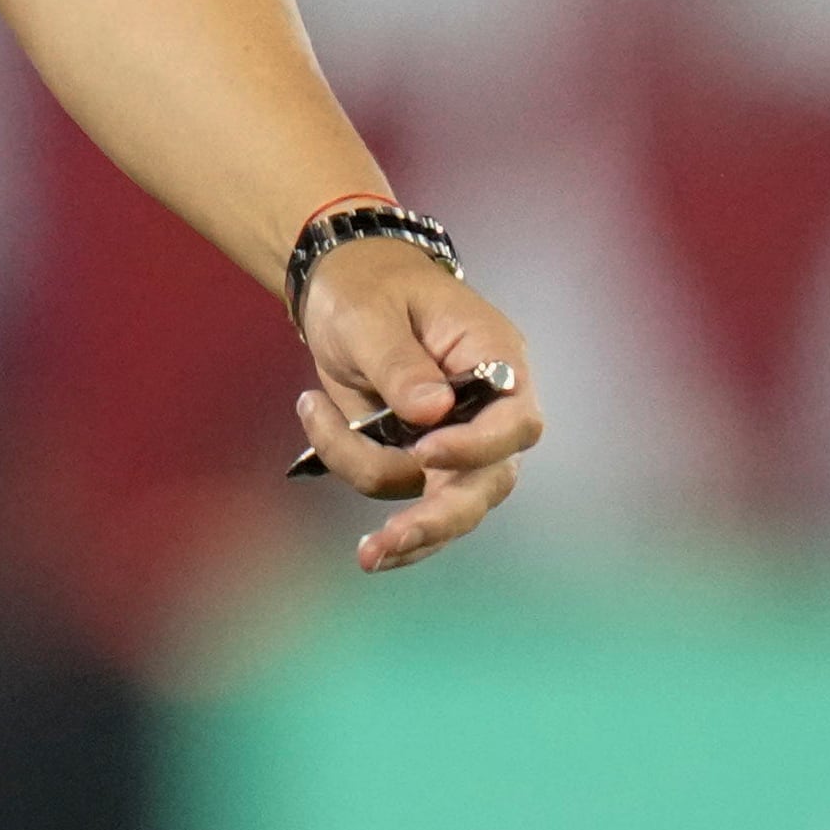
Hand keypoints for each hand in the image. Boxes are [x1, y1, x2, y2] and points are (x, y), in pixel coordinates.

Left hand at [291, 239, 543, 573]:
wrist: (345, 288)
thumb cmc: (370, 289)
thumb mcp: (373, 314)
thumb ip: (401, 364)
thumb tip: (433, 414)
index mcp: (497, 362)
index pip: (517, 423)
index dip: (480, 448)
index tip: (427, 452)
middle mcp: (487, 413)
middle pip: (485, 485)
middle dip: (436, 519)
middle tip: (387, 542)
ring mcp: (454, 444)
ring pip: (434, 501)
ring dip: (366, 472)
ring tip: (312, 409)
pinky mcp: (417, 463)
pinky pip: (394, 494)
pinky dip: (352, 472)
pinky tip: (314, 436)